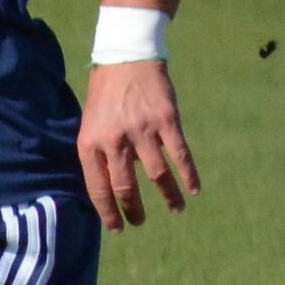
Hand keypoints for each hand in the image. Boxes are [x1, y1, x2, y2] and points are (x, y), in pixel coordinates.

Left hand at [75, 57, 199, 229]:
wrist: (126, 56)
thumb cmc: (106, 93)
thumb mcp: (91, 123)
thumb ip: (100, 153)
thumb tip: (114, 186)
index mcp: (91, 143)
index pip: (98, 188)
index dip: (108, 213)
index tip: (117, 228)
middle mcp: (115, 140)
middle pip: (126, 187)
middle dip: (134, 210)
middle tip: (140, 221)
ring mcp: (142, 130)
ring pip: (156, 175)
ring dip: (168, 197)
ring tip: (176, 209)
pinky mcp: (167, 120)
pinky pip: (180, 155)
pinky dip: (189, 175)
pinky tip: (194, 189)